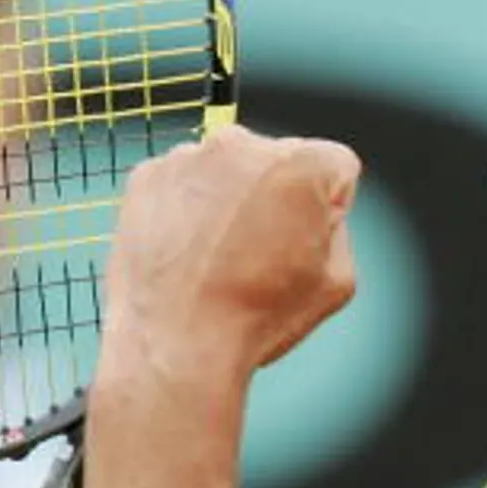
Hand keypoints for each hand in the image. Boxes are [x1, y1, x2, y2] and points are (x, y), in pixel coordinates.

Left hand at [108, 124, 360, 374]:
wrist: (177, 341)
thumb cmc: (256, 315)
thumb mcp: (337, 282)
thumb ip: (337, 229)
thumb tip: (316, 214)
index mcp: (305, 165)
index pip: (334, 167)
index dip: (325, 206)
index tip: (305, 236)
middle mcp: (246, 145)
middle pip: (276, 162)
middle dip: (274, 196)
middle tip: (259, 251)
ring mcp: (190, 157)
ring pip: (225, 170)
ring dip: (228, 200)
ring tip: (218, 257)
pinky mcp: (148, 176)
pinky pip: (181, 183)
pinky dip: (186, 208)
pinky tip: (188, 252)